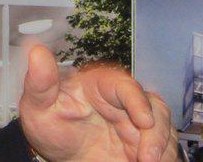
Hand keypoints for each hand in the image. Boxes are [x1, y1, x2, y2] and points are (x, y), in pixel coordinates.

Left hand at [19, 45, 176, 161]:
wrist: (62, 159)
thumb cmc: (51, 127)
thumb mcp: (39, 107)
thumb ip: (40, 82)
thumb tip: (37, 52)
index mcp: (101, 85)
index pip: (125, 85)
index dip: (137, 101)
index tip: (143, 121)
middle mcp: (124, 102)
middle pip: (154, 107)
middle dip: (155, 134)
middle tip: (145, 158)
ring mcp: (137, 124)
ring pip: (164, 129)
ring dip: (161, 149)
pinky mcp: (145, 144)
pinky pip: (166, 149)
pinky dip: (163, 157)